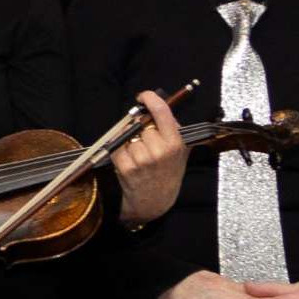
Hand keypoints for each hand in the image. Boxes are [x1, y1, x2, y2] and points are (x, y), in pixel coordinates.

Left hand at [108, 88, 189, 224]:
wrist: (156, 201)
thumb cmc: (168, 172)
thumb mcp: (181, 151)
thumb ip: (172, 128)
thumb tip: (156, 105)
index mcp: (174, 143)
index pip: (161, 111)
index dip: (150, 98)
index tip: (143, 96)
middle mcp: (159, 151)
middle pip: (141, 124)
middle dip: (141, 129)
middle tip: (146, 142)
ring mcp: (142, 160)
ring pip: (128, 135)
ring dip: (130, 142)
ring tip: (139, 155)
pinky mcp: (127, 167)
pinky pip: (117, 147)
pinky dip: (120, 151)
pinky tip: (130, 160)